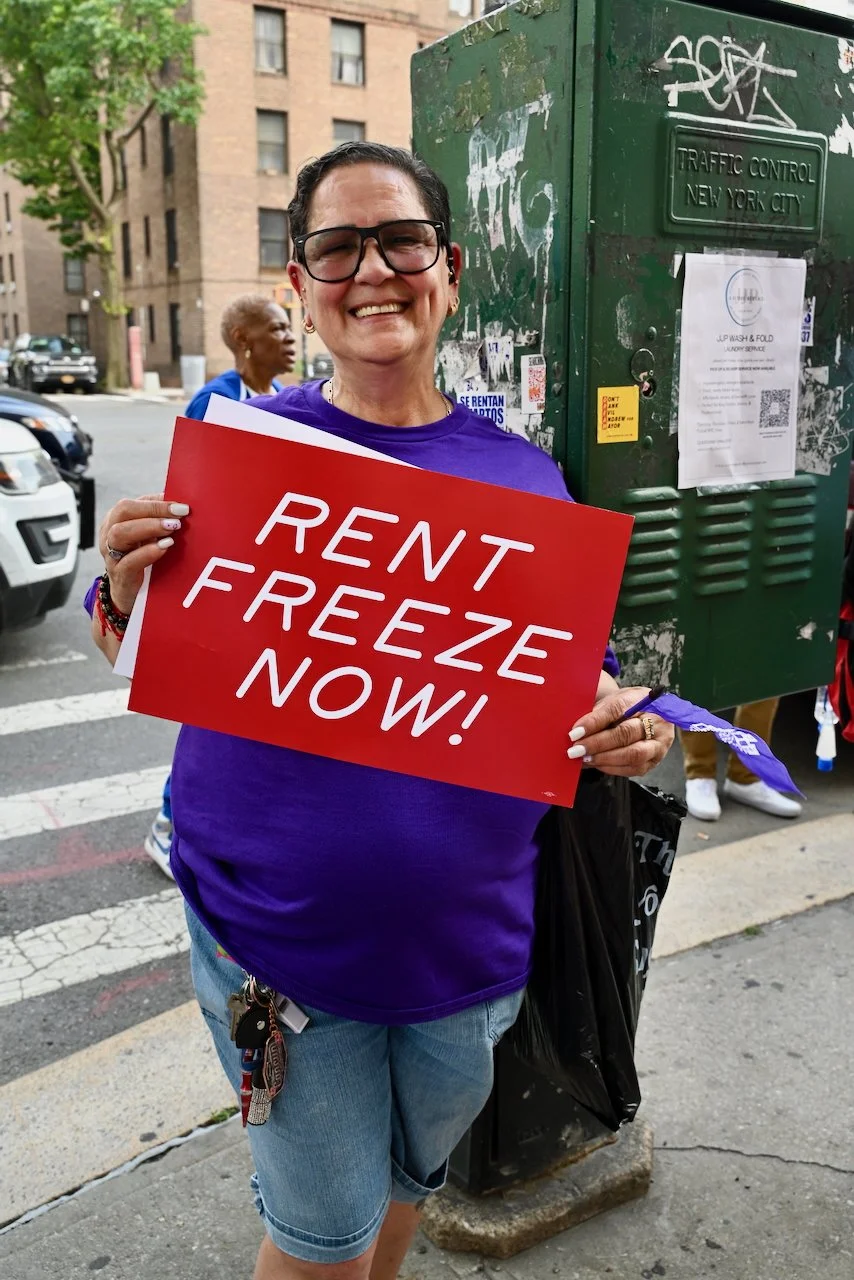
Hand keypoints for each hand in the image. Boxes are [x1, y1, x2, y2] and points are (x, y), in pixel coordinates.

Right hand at [99, 492, 189, 614]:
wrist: (129, 594)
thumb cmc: (142, 558)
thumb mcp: (149, 536)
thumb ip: (159, 519)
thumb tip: (181, 505)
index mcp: (116, 519)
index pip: (133, 503)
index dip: (156, 503)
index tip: (181, 505)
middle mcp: (109, 533)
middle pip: (122, 511)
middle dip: (153, 511)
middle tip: (177, 516)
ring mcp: (111, 554)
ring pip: (120, 533)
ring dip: (149, 527)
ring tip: (172, 528)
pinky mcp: (119, 575)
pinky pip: (128, 561)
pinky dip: (147, 552)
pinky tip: (164, 547)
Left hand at [567, 686, 673, 776]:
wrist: (647, 715)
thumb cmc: (628, 707)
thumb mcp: (613, 701)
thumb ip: (598, 714)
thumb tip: (577, 731)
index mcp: (644, 700)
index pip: (616, 709)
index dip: (594, 722)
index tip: (575, 732)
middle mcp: (657, 722)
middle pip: (626, 734)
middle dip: (597, 743)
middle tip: (576, 749)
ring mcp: (659, 743)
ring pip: (632, 754)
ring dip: (604, 758)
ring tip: (584, 758)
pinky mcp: (654, 761)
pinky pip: (633, 769)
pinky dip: (612, 768)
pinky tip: (597, 763)